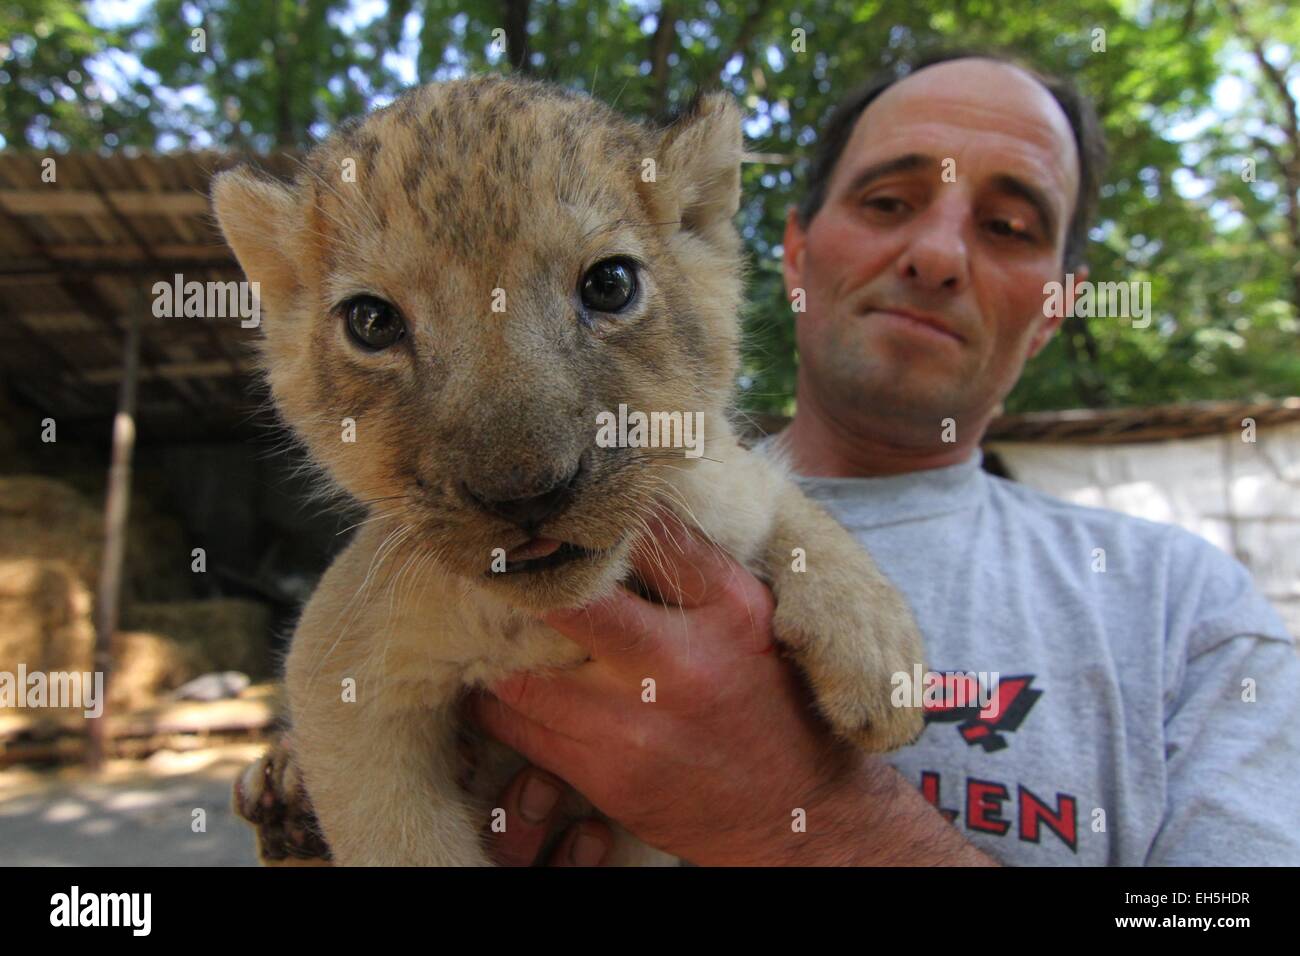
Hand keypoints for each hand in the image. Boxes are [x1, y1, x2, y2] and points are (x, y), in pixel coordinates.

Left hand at [468, 512, 879, 865]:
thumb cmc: (773, 699)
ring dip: (496, 642)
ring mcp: (635, 724)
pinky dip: (496, 698)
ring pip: (521, 671)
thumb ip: (696, 566)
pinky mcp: (605, 775)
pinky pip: (518, 727)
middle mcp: (679, 662)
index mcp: (729, 608)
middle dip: (526, 576)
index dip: (594, 512)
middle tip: (492, 556)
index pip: (651, 533)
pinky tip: (497, 675)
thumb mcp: (755, 617)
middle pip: (570, 599)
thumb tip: (626, 508)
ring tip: (484, 618)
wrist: (796, 812)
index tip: (558, 504)